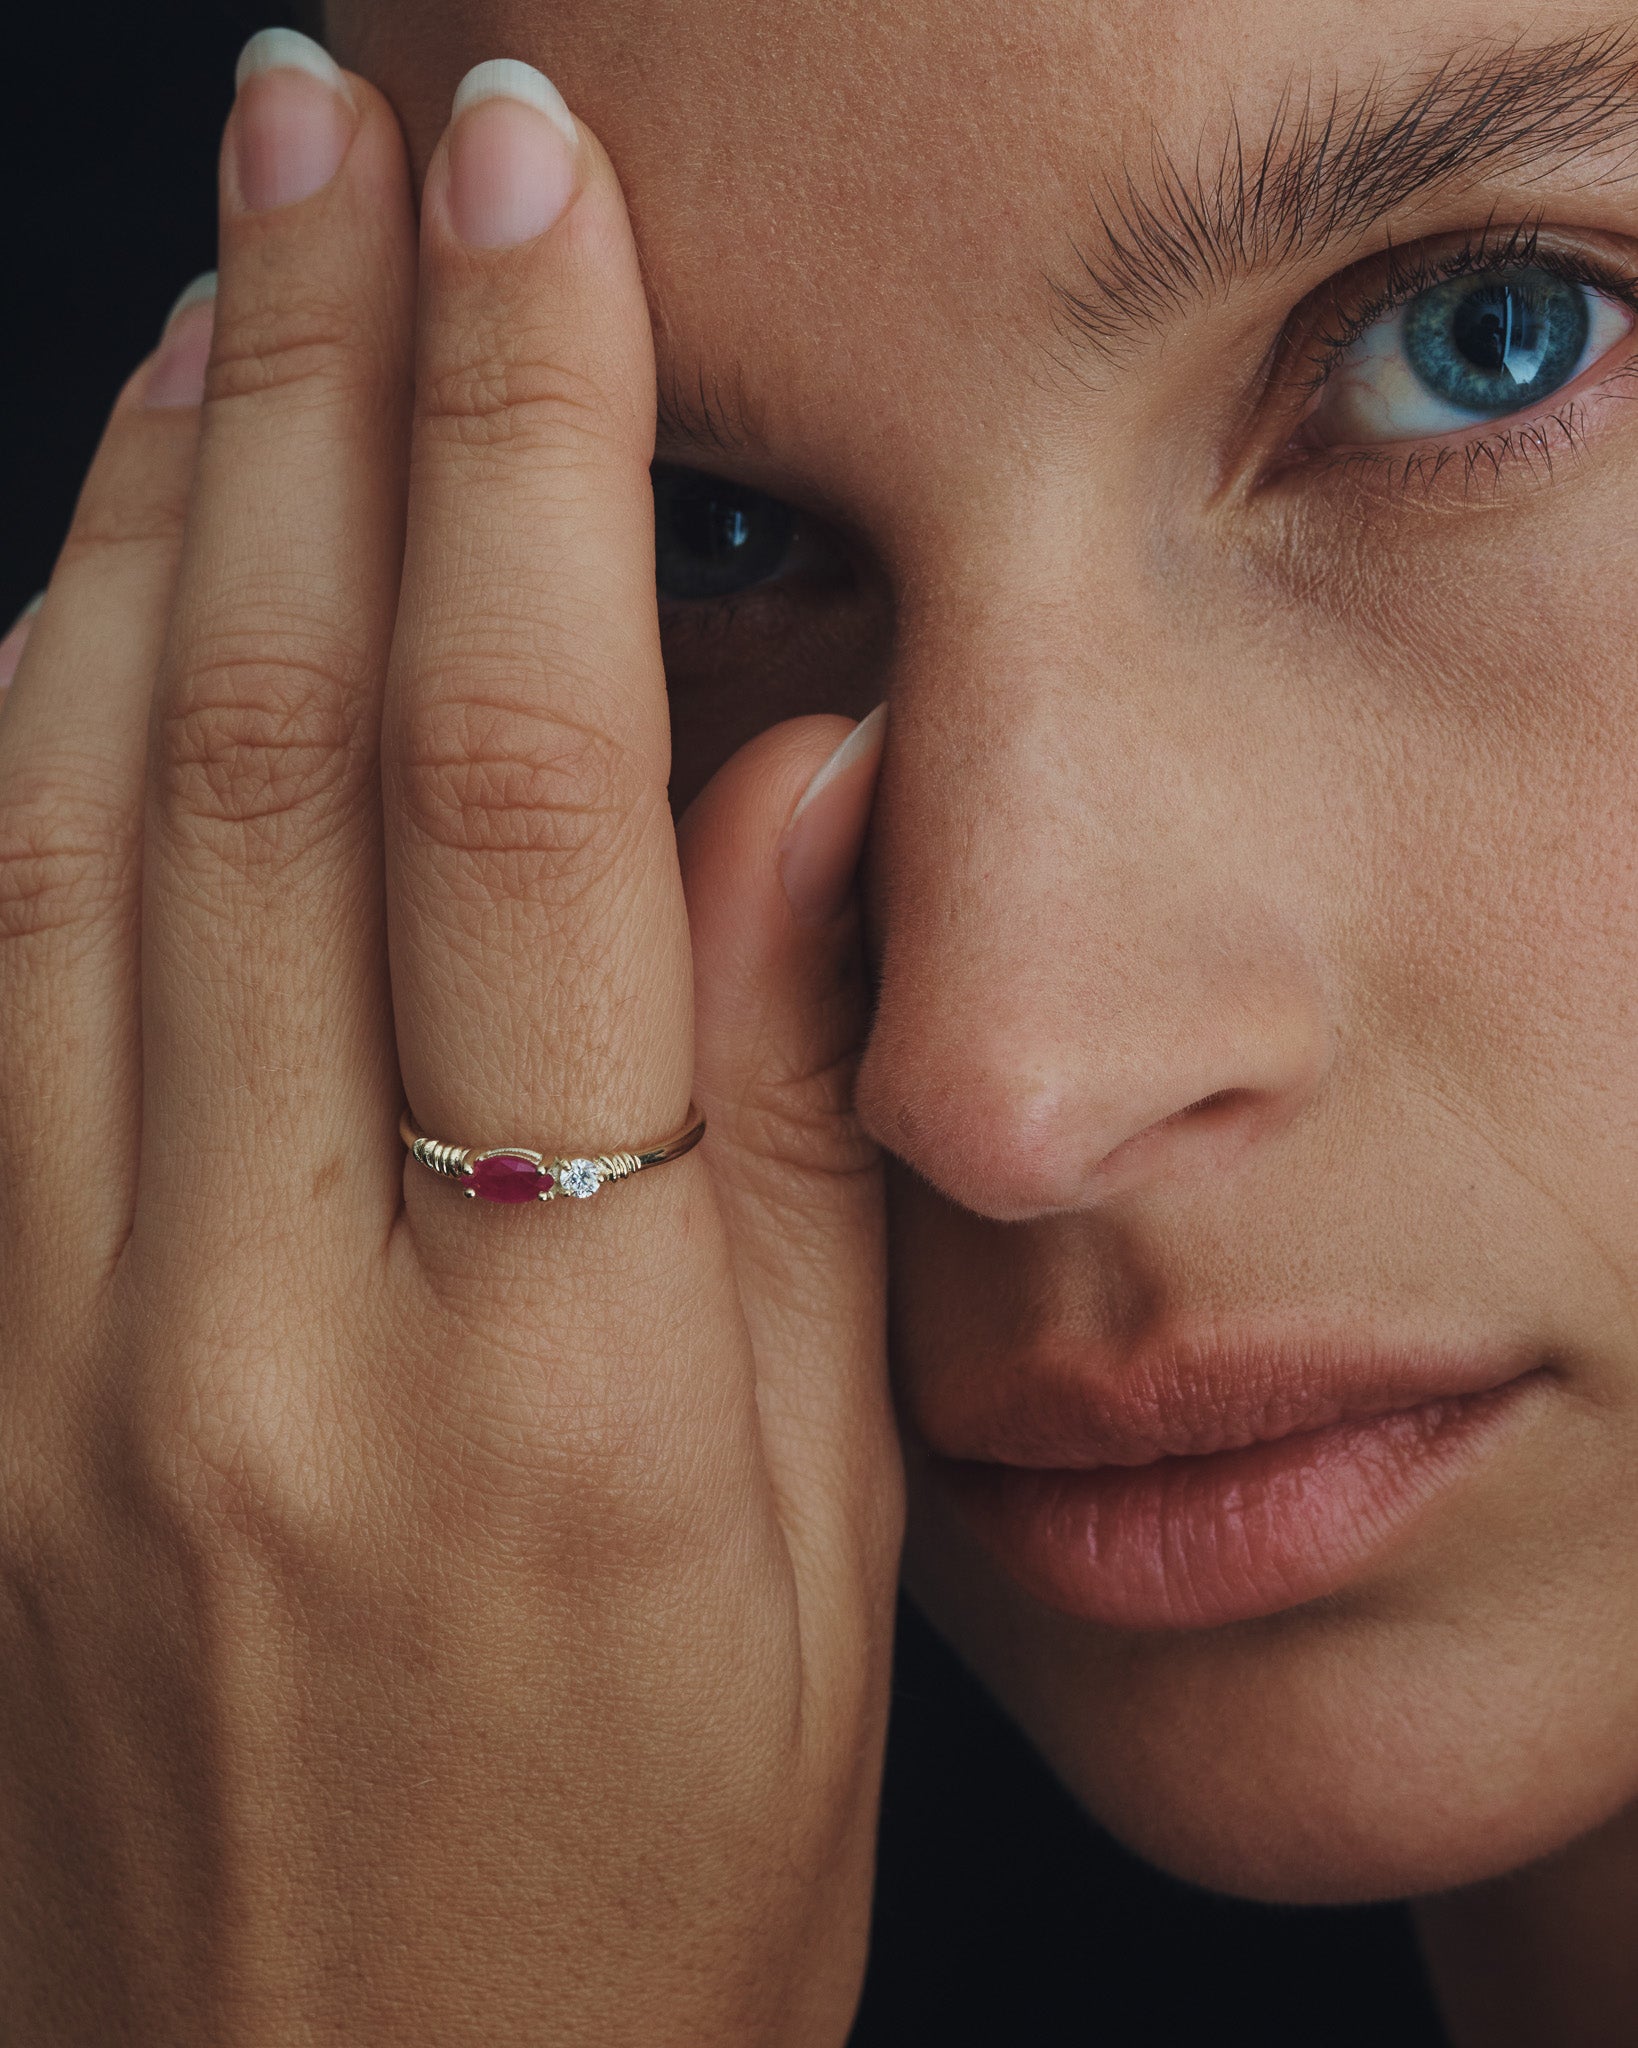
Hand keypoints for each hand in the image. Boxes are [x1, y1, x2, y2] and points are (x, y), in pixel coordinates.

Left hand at [0, 40, 900, 2044]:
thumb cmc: (643, 1898)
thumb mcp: (825, 1554)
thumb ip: (791, 1150)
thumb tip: (793, 791)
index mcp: (550, 1387)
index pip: (524, 803)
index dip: (525, 458)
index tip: (537, 208)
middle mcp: (261, 1332)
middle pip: (264, 745)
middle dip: (310, 377)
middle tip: (344, 122)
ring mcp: (55, 1357)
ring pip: (65, 817)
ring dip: (148, 504)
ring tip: (217, 280)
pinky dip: (26, 723)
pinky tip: (95, 579)